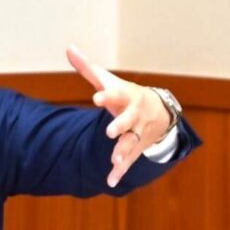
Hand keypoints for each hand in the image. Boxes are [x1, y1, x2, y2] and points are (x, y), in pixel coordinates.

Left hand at [67, 45, 170, 187]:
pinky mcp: (136, 147)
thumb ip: (87, 68)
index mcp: (125, 96)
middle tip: (109, 132)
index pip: (116, 94)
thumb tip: (69, 48)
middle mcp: (133, 115)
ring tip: (114, 160)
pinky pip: (130, 160)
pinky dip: (120, 172)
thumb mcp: (108, 80)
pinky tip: (110, 181)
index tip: (96, 97)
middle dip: (120, 126)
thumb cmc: (125, 94)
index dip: (106, 95)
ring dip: (123, 151)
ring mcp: (137, 132)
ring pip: (131, 142)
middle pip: (128, 121)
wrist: (160, 110)